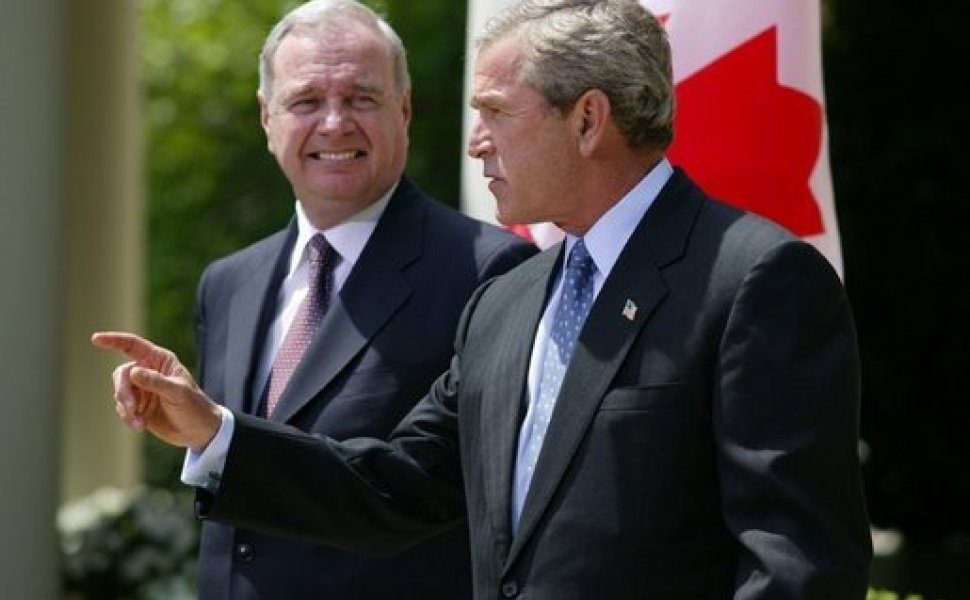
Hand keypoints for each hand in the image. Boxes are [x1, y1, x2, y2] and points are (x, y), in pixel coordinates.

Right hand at [91, 331, 221, 452]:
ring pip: (119, 392)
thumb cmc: (194, 407)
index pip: (132, 345)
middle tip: (131, 409)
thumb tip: (133, 371)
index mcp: (160, 360)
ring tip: (139, 423)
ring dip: (125, 409)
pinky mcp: (138, 405)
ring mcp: (142, 389)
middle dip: (122, 392)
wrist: (198, 431)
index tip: (96, 339)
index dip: (114, 340)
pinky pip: (121, 407)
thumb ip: (156, 382)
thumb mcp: (178, 393)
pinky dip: (126, 417)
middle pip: (121, 374)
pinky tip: (140, 426)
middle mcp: (148, 371)